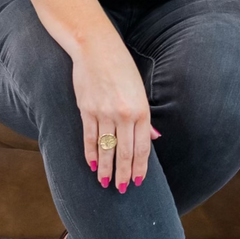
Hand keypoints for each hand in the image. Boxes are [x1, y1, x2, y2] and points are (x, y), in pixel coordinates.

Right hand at [71, 28, 158, 190]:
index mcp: (140, 110)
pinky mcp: (86, 110)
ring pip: (106, 149)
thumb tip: (153, 139)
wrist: (96, 48)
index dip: (140, 167)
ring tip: (105, 183)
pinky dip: (90, 154)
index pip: (141, 148)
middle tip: (123, 190)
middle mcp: (123, 114)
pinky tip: (92, 165)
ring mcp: (104, 113)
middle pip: (125, 153)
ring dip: (106, 169)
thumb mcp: (139, 91)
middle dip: (124, 174)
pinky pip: (89, 138)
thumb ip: (144, 118)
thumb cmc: (121, 68)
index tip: (138, 181)